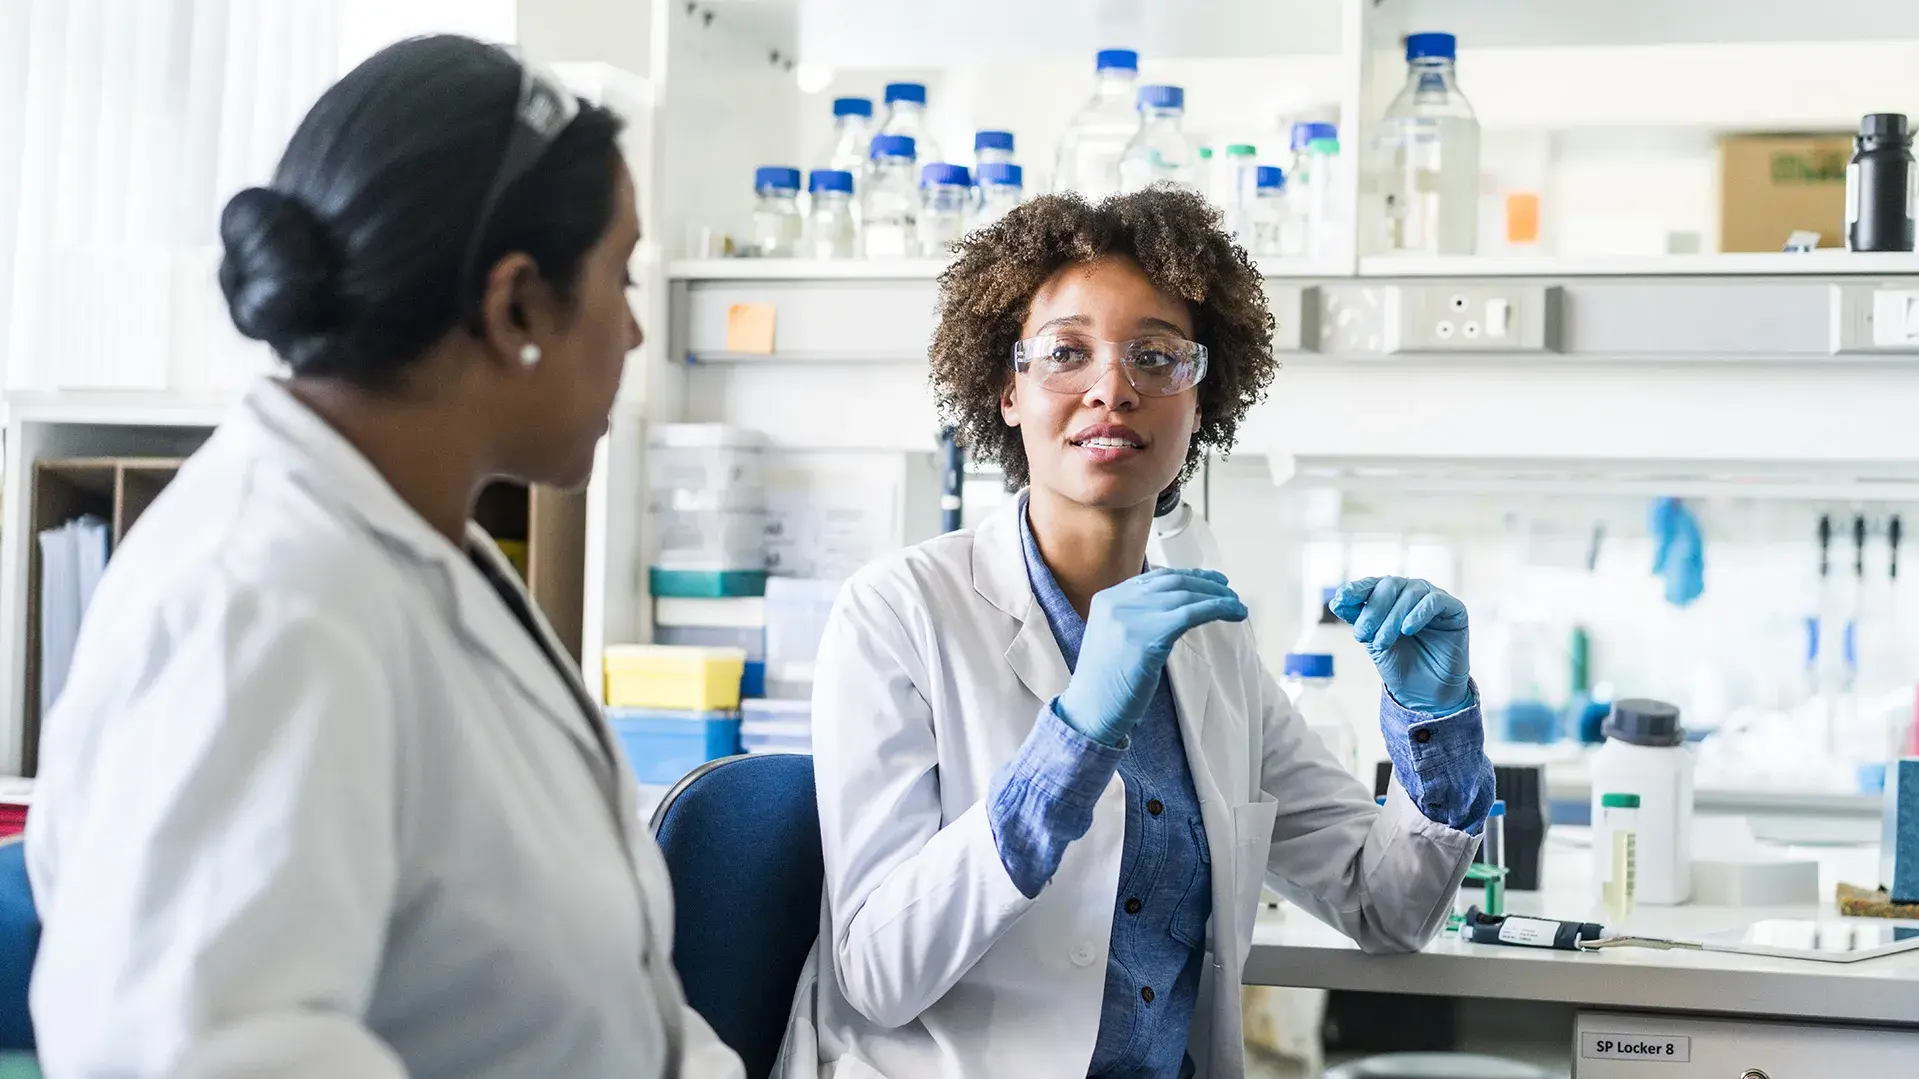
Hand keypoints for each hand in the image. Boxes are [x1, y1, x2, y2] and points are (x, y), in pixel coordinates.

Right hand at [1056, 569, 1248, 746]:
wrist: (1090, 712)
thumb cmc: (1106, 685)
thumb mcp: (1114, 639)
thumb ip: (1136, 619)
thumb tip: (1176, 609)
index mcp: (1108, 599)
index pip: (1156, 578)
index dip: (1188, 577)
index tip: (1210, 582)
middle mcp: (1117, 601)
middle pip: (1172, 582)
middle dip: (1206, 584)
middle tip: (1228, 592)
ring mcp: (1130, 618)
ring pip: (1185, 596)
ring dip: (1217, 598)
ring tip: (1237, 606)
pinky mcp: (1147, 637)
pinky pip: (1191, 614)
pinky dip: (1218, 609)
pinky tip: (1234, 613)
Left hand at [1331, 576, 1470, 714]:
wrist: (1424, 691)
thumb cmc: (1399, 663)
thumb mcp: (1372, 640)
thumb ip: (1358, 619)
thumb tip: (1336, 601)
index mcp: (1390, 597)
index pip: (1371, 584)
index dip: (1355, 589)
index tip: (1340, 599)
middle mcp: (1411, 592)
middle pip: (1389, 585)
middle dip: (1373, 610)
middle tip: (1362, 635)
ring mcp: (1433, 598)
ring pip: (1410, 593)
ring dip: (1392, 618)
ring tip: (1382, 643)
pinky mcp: (1454, 609)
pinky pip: (1435, 601)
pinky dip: (1418, 613)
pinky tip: (1407, 629)